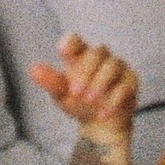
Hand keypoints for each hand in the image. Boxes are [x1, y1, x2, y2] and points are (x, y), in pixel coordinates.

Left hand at [30, 33, 138, 164]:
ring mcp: (117, 67)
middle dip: (86, 72)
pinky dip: (113, 99)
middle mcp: (100, 57)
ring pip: (113, 65)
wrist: (100, 123)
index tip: (63, 52)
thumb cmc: (78, 102)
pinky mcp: (131, 81)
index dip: (71, 42)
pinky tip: (102, 113)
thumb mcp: (61, 94)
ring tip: (89, 101)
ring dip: (100, 84)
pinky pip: (126, 84)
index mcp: (79, 56)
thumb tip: (33, 70)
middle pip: (96, 53)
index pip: (75, 40)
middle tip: (75, 93)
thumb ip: (51, 81)